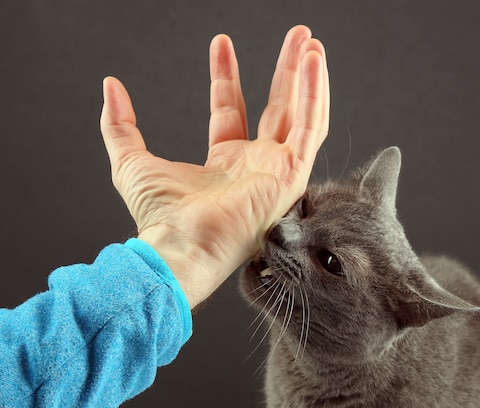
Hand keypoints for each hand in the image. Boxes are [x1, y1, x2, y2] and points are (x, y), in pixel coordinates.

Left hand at [100, 25, 328, 308]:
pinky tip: (315, 64)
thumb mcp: (131, 161)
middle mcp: (257, 164)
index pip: (231, 108)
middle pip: (278, 107)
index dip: (226, 73)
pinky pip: (311, 127)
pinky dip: (315, 94)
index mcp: (225, 163)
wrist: (181, 245)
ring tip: (310, 43)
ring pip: (302, 115)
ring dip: (308, 78)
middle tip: (295, 37)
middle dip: (286, 70)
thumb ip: (119, 124)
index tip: (221, 41)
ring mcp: (278, 170)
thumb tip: (110, 86)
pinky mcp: (292, 174)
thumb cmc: (160, 217)